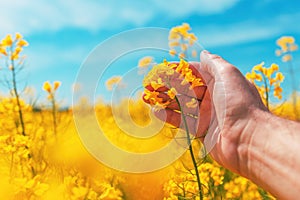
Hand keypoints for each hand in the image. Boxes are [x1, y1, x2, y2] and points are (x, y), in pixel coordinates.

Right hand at [148, 50, 266, 174]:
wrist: (249, 139)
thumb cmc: (239, 102)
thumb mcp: (228, 75)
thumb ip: (214, 63)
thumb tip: (204, 53)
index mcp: (220, 83)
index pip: (194, 73)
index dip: (177, 70)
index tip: (161, 68)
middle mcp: (213, 98)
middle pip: (184, 89)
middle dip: (166, 86)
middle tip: (148, 84)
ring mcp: (207, 115)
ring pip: (180, 105)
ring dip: (163, 101)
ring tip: (146, 97)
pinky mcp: (202, 131)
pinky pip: (182, 122)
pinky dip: (168, 116)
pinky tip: (155, 111)